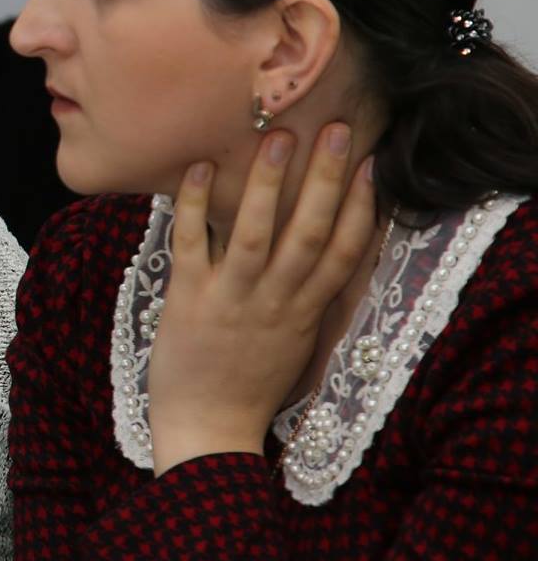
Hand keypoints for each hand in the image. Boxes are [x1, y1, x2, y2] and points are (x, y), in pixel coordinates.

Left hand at [145, 123, 379, 473]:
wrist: (209, 430)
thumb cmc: (248, 385)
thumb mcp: (292, 342)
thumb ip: (303, 300)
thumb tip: (316, 256)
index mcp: (304, 312)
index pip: (343, 254)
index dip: (361, 208)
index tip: (372, 165)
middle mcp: (275, 301)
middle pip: (308, 233)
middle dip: (323, 180)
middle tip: (334, 130)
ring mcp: (233, 299)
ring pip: (257, 234)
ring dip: (268, 184)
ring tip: (277, 138)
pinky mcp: (189, 299)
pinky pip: (193, 245)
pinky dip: (197, 206)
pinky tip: (200, 169)